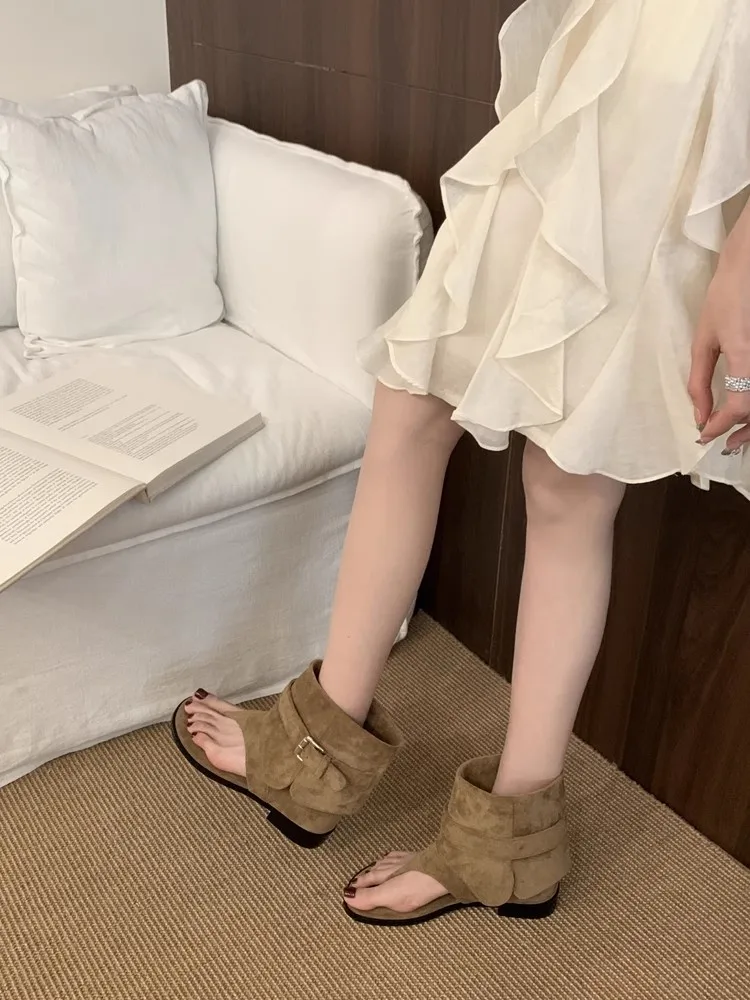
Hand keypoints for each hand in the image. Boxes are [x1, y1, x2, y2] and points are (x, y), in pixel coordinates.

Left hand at [689, 221, 749, 452]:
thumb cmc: (727, 296)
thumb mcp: (705, 339)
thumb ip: (700, 380)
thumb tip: (699, 415)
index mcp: (746, 355)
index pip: (739, 407)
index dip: (721, 426)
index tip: (704, 434)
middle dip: (744, 433)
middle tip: (724, 443)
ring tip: (738, 435)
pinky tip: (749, 411)